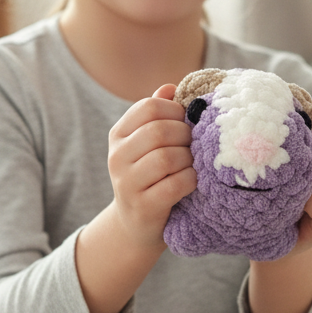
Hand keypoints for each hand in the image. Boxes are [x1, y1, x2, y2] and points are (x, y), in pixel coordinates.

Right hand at [106, 83, 196, 250]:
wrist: (137, 225)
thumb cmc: (152, 177)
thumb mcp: (149, 145)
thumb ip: (159, 115)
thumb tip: (171, 87)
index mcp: (118, 135)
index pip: (149, 107)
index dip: (176, 111)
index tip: (186, 124)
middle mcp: (117, 157)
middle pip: (159, 131)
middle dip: (185, 136)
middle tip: (194, 146)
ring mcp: (127, 183)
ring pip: (166, 157)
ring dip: (189, 160)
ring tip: (192, 165)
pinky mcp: (143, 206)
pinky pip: (175, 184)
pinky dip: (190, 180)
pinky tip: (192, 182)